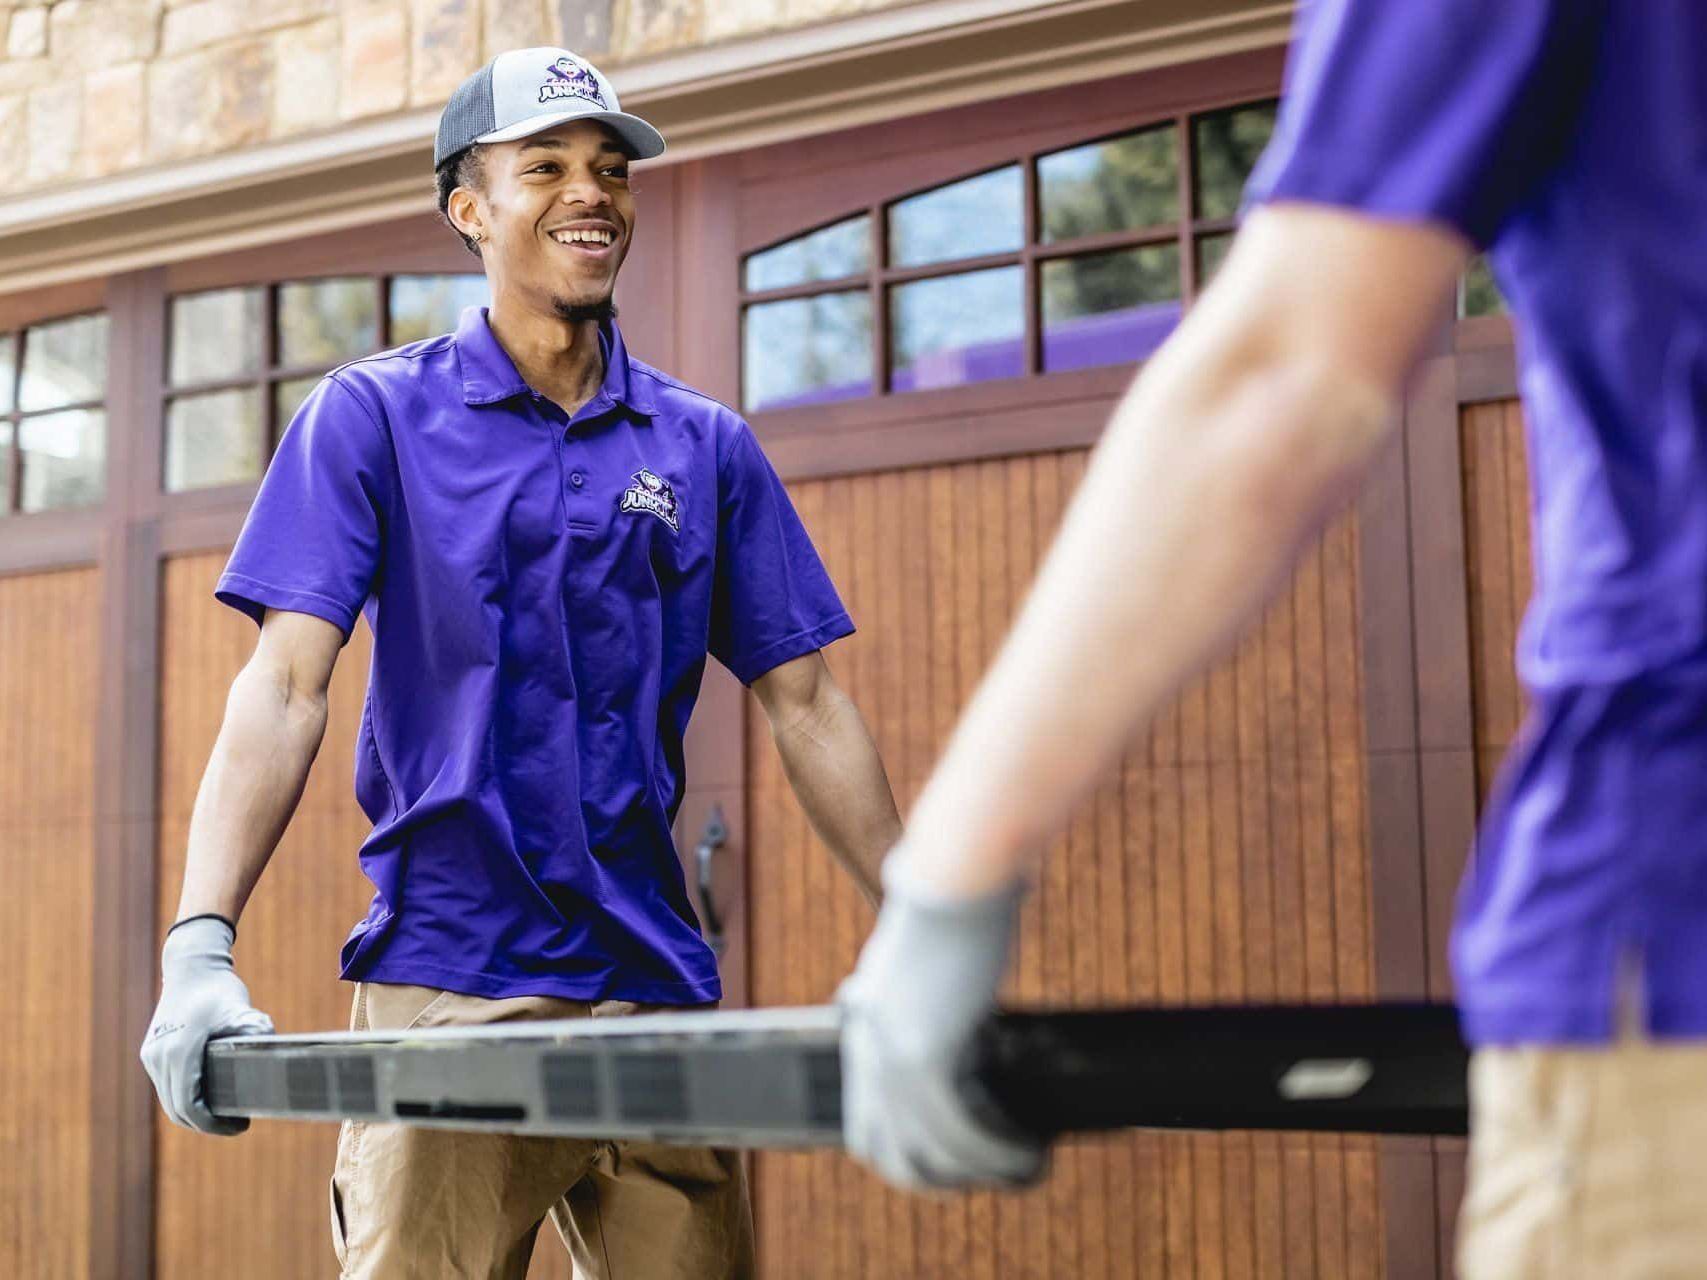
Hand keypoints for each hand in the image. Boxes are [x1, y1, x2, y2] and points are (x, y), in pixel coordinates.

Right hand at [140, 916, 273, 1135]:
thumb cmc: (218, 989)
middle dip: (206, 1124)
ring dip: (194, 1113)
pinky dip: (184, 1099)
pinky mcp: (150, 1052)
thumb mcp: (241, 1009)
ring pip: (169, 1101)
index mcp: (179, 1052)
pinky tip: (209, 1099)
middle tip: (237, 1125)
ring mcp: (152, 1056)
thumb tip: (277, 1054)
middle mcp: (159, 1058)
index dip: (213, 1124)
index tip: (240, 1126)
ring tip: (225, 1115)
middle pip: (177, 1110)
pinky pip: (166, 1086)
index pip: (190, 1105)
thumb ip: (256, 1032)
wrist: (191, 967)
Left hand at [837, 854, 1046, 1188]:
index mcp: (864, 1033)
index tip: (957, 1167)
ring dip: (984, 1173)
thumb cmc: (949, 908)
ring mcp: (893, 1058)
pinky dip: (998, 1152)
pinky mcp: (926, 1053)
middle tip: (996, 1177)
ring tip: (1028, 1168)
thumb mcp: (917, 963)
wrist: (955, 876)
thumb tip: (934, 1026)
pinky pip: (961, 1131)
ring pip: (934, 1153)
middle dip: (948, 1182)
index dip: (910, 1163)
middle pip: (895, 1158)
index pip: (867, 1133)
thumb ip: (912, 1002)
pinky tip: (1029, 1153)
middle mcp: (869, 1053)